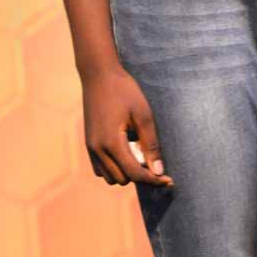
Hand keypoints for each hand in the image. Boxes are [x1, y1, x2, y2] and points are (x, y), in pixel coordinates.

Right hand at [82, 65, 173, 186]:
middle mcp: (98, 150)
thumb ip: (150, 144)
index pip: (135, 173)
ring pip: (110, 177)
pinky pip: (101, 169)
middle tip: (151, 157)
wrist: (99, 75)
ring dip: (126, 172)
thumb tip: (158, 171)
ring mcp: (91, 148)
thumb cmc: (124, 91)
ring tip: (137, 152)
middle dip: (140, 174)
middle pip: (122, 179)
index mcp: (112, 143)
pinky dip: (114, 168)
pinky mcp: (88, 145)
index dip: (153, 179)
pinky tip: (125, 152)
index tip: (168, 180)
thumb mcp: (143, 114)